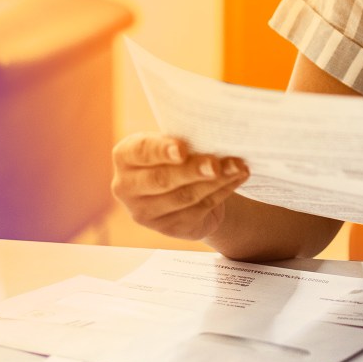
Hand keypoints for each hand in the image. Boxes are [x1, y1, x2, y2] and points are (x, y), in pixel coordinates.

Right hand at [110, 132, 249, 240]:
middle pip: (162, 179)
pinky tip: (237, 178)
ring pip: (184, 196)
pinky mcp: (169, 228)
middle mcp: (127, 187)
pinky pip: (199, 209)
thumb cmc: (177, 155)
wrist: (185, 186)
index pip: (140, 152)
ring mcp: (146, 212)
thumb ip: (183, 139)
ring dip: (216, 181)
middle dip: (192, 170)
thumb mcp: (172, 142)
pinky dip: (222, 191)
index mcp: (125, 157)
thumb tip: (213, 133)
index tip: (182, 150)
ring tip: (237, 167)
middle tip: (215, 164)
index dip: (161, 150)